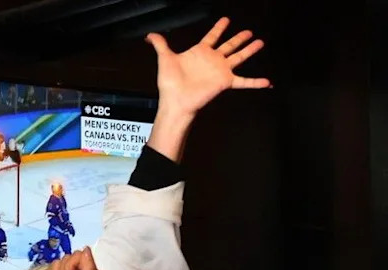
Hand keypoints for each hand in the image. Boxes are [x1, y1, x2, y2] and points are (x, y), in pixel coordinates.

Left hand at [148, 17, 269, 117]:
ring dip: (250, 50)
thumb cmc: (169, 83)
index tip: (226, 20)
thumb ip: (160, 45)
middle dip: (239, 38)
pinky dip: (256, 82)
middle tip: (249, 31)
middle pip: (229, 45)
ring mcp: (220, 71)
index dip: (218, 28)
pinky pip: (244, 82)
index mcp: (200, 52)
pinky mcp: (225, 82)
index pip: (212, 36)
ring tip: (260, 42)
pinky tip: (267, 81)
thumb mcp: (165, 59)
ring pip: (239, 57)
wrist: (175, 101)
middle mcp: (213, 60)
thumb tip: (149, 35)